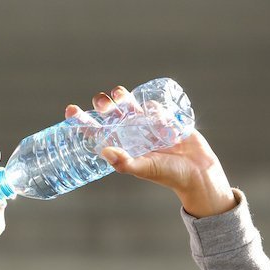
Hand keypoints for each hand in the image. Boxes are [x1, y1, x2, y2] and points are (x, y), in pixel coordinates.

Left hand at [64, 85, 237, 217]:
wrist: (199, 173)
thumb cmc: (170, 175)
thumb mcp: (145, 169)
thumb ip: (126, 163)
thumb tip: (105, 152)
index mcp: (123, 147)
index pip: (97, 132)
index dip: (82, 121)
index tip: (70, 110)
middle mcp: (132, 136)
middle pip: (111, 115)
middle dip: (104, 106)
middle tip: (102, 102)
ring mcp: (148, 127)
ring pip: (130, 107)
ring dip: (122, 98)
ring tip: (118, 94)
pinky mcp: (165, 121)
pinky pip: (154, 108)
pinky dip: (151, 104)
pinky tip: (151, 107)